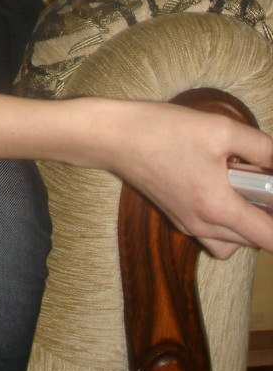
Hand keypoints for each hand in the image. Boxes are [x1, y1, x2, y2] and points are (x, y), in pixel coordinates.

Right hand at [104, 100, 272, 257]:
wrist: (113, 136)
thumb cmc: (163, 131)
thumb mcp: (220, 129)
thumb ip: (261, 147)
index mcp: (219, 208)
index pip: (270, 239)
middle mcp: (203, 225)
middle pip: (254, 241)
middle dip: (265, 214)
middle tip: (259, 180)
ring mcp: (187, 224)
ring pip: (232, 241)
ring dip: (245, 222)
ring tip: (242, 187)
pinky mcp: (174, 215)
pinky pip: (211, 232)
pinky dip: (223, 219)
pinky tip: (217, 185)